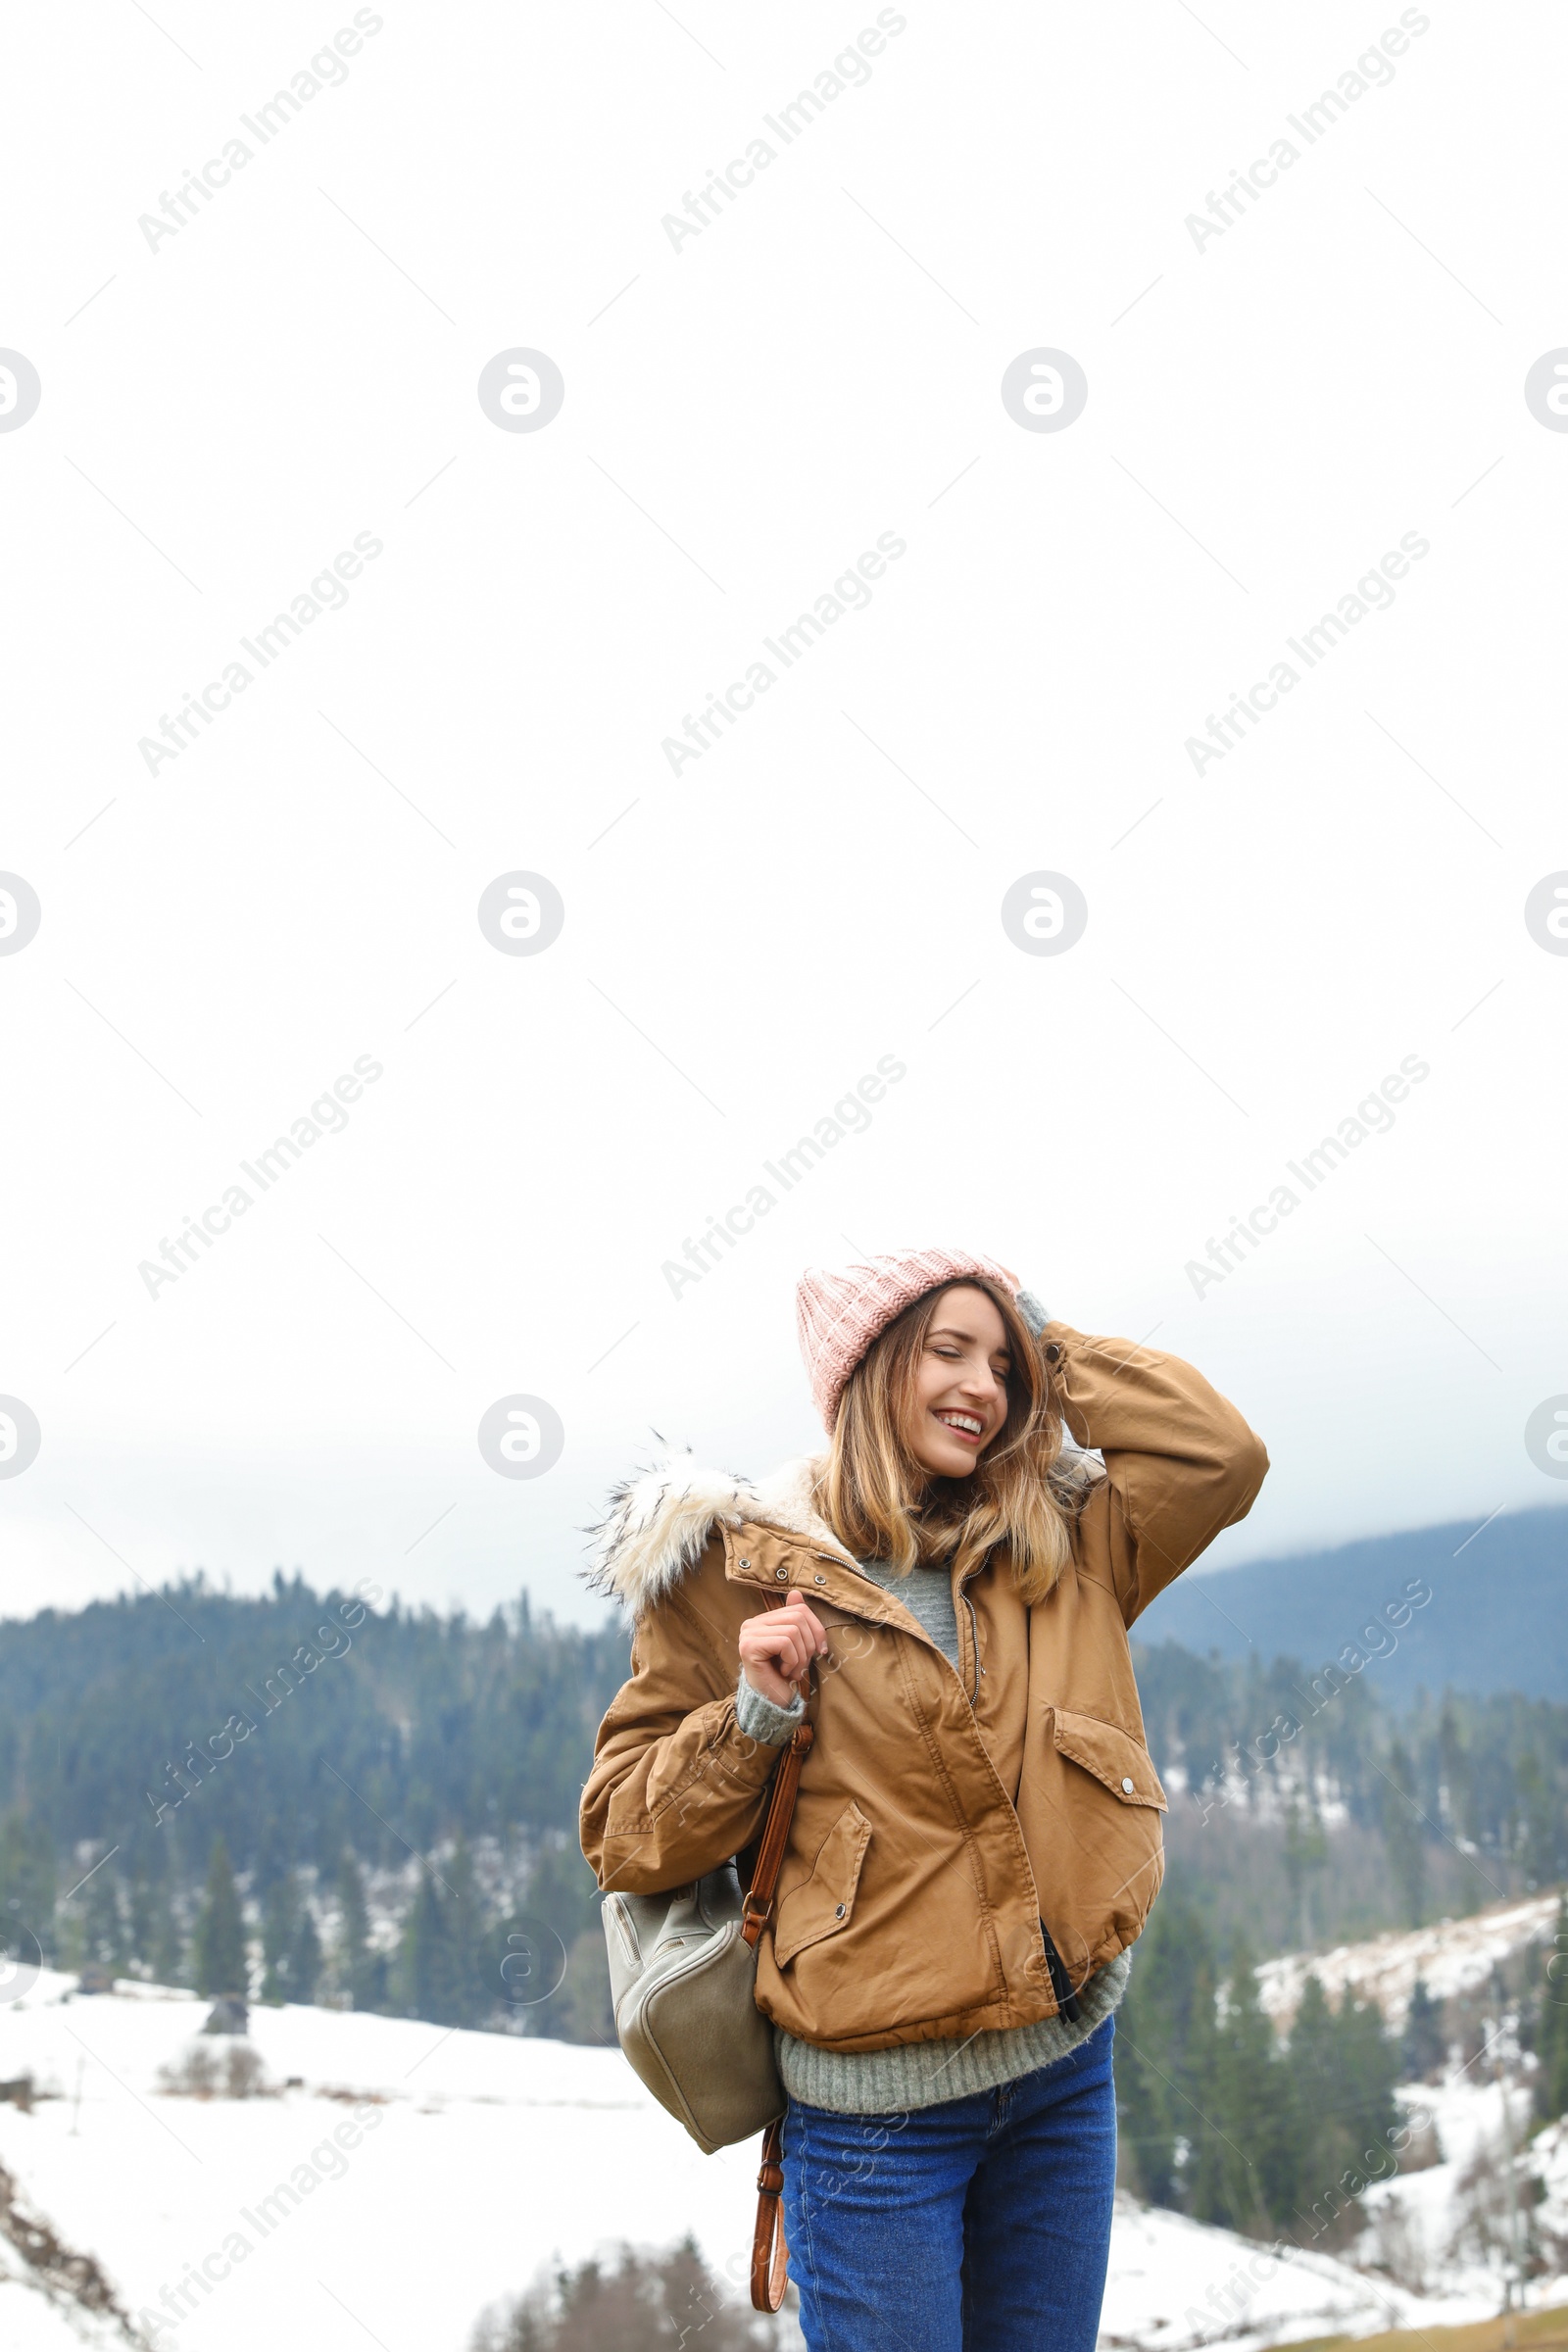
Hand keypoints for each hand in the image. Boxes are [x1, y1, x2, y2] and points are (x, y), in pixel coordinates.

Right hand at [737, 1593, 828, 1708]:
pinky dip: (792, 1661)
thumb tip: (796, 1592)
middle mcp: (751, 1624)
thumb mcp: (797, 1646)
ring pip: (793, 1631)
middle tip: (802, 1665)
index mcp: (762, 1621)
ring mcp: (748, 1634)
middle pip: (798, 1617)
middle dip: (809, 1644)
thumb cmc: (784, 1676)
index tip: (820, 1651)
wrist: (772, 1705)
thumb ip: (795, 1620)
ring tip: (792, 1671)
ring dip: (801, 1657)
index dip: (817, 1629)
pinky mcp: (749, 1647)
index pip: (799, 1609)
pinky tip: (784, 1673)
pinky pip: (785, 1642)